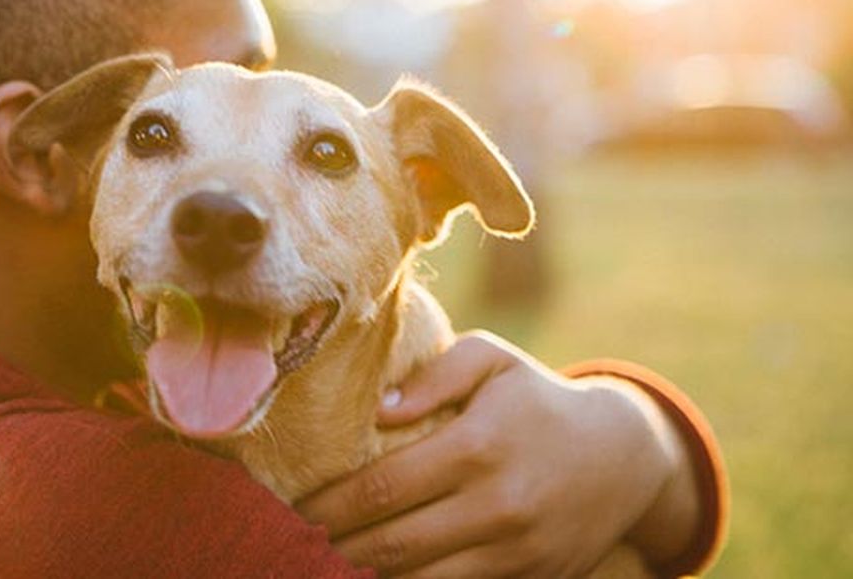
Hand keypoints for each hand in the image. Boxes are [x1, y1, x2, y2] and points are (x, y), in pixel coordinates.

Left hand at [296, 331, 698, 577]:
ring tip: (325, 566)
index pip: (383, 488)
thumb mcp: (493, 360)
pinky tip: (378, 575)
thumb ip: (435, 373)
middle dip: (335, 549)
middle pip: (393, 545)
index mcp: (479, 446)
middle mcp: (498, 505)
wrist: (623, 456)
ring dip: (366, 577)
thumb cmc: (537, 398)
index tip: (294, 509)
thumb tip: (381, 409)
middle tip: (292, 545)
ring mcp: (516, 552)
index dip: (330, 505)